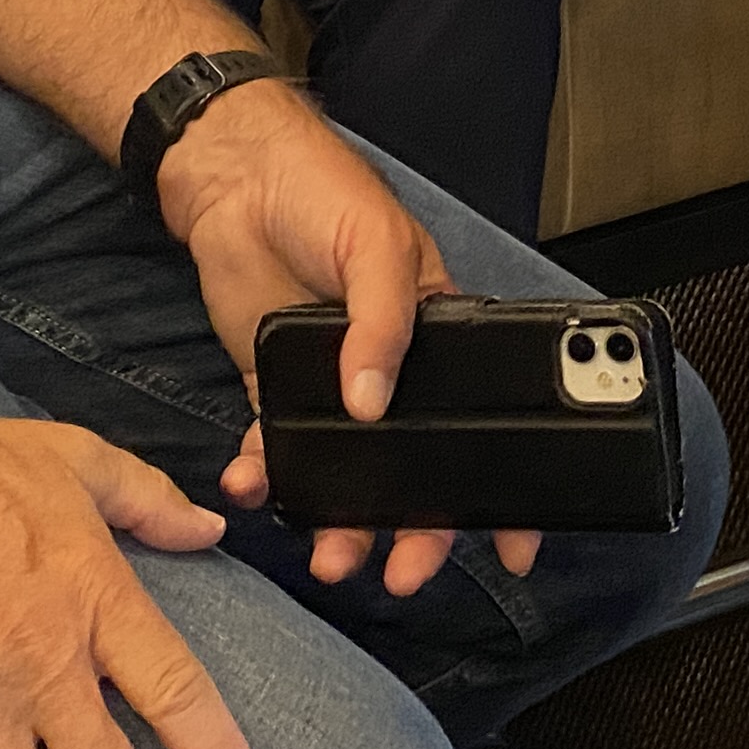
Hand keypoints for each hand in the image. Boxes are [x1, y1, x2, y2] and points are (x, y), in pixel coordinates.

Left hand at [160, 81, 544, 596]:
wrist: (235, 177)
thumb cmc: (322, 189)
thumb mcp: (377, 245)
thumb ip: (383, 324)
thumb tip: (373, 406)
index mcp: (443, 334)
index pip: (491, 419)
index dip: (508, 489)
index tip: (514, 547)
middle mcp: (395, 370)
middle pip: (419, 469)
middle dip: (419, 529)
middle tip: (404, 571)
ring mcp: (336, 384)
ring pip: (350, 476)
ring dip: (343, 523)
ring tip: (330, 557)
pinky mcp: (277, 388)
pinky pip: (279, 450)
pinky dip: (268, 478)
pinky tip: (254, 489)